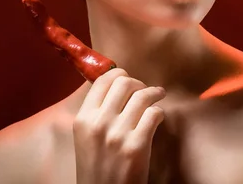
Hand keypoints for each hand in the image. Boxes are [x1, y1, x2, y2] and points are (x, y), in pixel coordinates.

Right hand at [73, 67, 165, 183]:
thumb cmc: (96, 168)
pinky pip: (154, 114)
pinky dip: (160, 112)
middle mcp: (98, 123)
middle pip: (124, 83)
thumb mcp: (85, 138)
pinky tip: (159, 117)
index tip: (128, 79)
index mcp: (83, 119)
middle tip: (145, 90)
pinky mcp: (136, 146)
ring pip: (142, 95)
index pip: (103, 80)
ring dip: (154, 93)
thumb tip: (114, 84)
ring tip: (159, 95)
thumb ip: (95, 113)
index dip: (119, 74)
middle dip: (139, 83)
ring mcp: (117, 134)